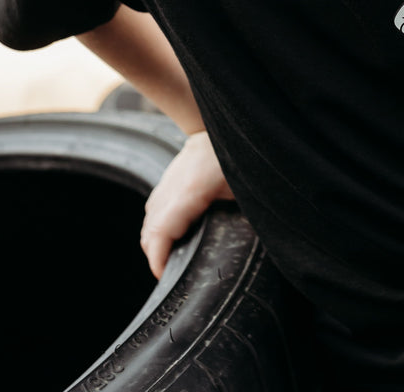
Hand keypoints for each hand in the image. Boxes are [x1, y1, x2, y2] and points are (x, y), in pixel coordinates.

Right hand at [140, 130, 233, 278]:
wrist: (222, 127)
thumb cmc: (237, 156)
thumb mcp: (244, 190)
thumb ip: (242, 218)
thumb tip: (254, 240)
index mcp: (189, 193)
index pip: (160, 234)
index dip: (158, 260)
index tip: (165, 276)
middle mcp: (170, 189)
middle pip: (150, 232)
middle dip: (157, 256)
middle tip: (173, 272)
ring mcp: (166, 183)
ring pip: (149, 221)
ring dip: (156, 241)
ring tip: (174, 257)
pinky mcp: (167, 179)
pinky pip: (154, 209)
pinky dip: (158, 226)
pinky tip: (173, 233)